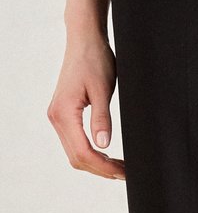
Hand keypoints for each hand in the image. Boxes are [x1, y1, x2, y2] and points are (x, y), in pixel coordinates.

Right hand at [47, 31, 125, 179]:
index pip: (83, 152)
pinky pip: (75, 143)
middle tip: (125, 173)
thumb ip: (102, 119)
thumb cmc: (94, 60)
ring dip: (96, 164)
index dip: (104, 166)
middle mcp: (56, 117)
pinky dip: (91, 153)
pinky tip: (107, 155)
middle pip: (77, 158)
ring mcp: (58, 116)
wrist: (84, 40)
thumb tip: (103, 146)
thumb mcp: (102, 90)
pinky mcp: (64, 115)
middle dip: (101, 169)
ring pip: (75, 153)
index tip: (123, 172)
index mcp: (64, 112)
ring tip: (119, 167)